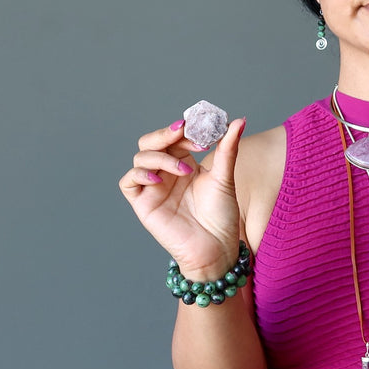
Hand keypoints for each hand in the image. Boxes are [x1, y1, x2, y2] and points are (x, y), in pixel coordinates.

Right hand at [118, 117, 245, 278]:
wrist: (216, 248)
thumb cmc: (221, 217)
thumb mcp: (224, 178)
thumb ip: (227, 149)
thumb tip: (239, 120)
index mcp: (183, 164)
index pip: (174, 137)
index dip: (185, 130)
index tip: (203, 129)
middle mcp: (165, 173)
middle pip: (151, 141)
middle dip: (165, 134)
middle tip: (183, 132)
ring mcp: (153, 188)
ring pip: (141, 157)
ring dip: (161, 156)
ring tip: (185, 171)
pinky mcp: (143, 204)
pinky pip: (128, 182)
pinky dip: (140, 175)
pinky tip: (159, 180)